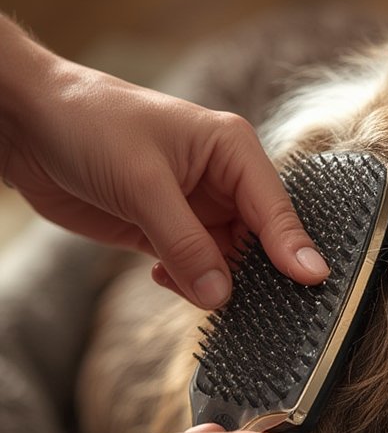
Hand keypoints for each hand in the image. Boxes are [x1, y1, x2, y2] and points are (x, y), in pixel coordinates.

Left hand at [0, 15, 328, 306]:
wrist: (26, 124)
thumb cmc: (89, 123)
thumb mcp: (142, 184)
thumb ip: (185, 242)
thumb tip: (221, 293)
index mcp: (230, 149)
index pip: (274, 207)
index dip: (294, 247)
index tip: (313, 281)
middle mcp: (219, 179)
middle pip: (257, 239)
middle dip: (253, 273)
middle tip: (255, 308)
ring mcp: (192, 206)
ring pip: (225, 259)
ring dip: (215, 283)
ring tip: (201, 296)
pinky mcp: (163, 229)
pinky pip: (192, 267)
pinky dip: (186, 281)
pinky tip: (162, 277)